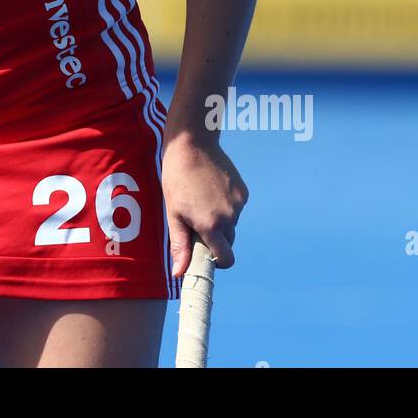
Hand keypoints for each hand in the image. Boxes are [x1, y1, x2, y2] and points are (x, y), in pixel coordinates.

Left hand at [161, 133, 247, 275]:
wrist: (192, 144)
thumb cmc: (177, 179)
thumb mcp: (173, 213)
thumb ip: (180, 244)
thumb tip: (181, 273)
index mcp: (211, 226)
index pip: (225, 259)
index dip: (218, 261)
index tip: (207, 254)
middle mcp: (229, 217)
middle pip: (228, 242)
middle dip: (215, 238)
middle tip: (196, 220)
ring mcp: (239, 204)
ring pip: (232, 224)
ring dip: (220, 220)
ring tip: (201, 199)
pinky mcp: (244, 191)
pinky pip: (236, 208)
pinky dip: (226, 205)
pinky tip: (211, 189)